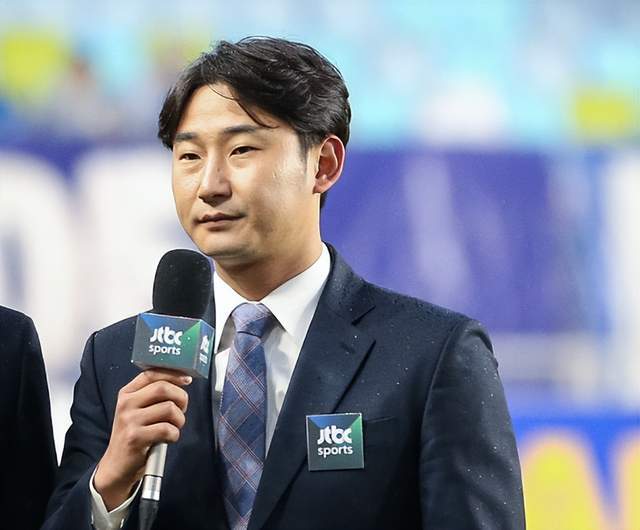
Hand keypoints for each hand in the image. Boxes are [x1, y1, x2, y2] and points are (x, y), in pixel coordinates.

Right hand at [93, 368, 191, 509]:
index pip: (152, 373)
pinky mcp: (135, 438)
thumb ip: (153, 394)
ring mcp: (129, 420)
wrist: (117, 465)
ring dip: (179, 419)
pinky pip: (167, 429)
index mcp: (127, 393)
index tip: (187, 379)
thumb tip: (182, 379)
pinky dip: (174, 434)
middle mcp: (126, 404)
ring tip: (174, 427)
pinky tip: (168, 438)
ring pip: (169, 408)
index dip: (173, 374)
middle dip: (181, 397)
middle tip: (181, 409)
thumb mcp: (137, 410)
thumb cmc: (134, 435)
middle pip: (163, 388)